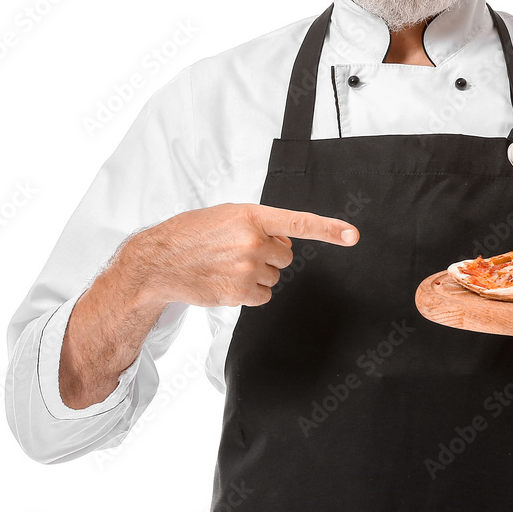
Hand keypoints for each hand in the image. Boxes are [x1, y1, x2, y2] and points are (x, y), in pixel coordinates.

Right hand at [123, 202, 359, 308]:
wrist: (159, 261)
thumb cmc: (193, 234)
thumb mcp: (228, 216)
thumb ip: (260, 225)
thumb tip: (284, 243)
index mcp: (252, 216)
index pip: (299, 223)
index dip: (329, 229)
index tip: (353, 236)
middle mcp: (253, 241)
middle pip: (286, 256)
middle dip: (269, 255)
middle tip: (240, 252)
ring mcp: (246, 268)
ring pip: (274, 277)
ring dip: (257, 274)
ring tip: (227, 265)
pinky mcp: (238, 292)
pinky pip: (263, 296)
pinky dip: (250, 292)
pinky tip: (227, 282)